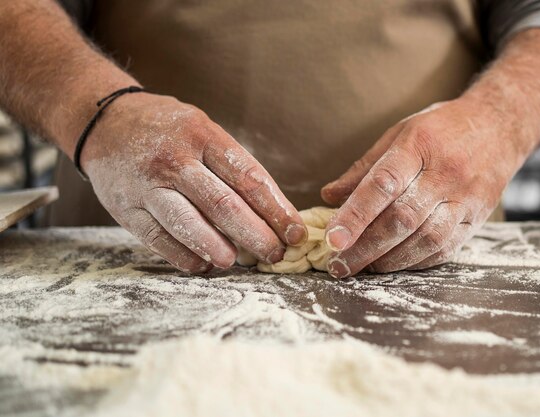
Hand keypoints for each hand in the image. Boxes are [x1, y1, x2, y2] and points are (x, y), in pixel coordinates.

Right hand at [81, 93, 306, 272]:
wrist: (105, 122)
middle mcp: (176, 160)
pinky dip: (184, 256)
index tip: (295, 233)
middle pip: (223, 205)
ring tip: (236, 262)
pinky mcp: (126, 209)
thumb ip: (230, 166)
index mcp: (203, 137)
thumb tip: (270, 213)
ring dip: (217, 249)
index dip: (276, 210)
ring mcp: (148, 185)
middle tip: (276, 254)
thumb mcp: (203, 130)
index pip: (248, 178)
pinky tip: (202, 265)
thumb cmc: (167, 130)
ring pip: (188, 224)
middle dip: (255, 235)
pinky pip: (158, 239)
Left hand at [321, 98, 523, 277]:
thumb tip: (329, 196)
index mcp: (418, 146)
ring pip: (425, 239)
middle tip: (339, 265)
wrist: (500, 127)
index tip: (332, 239)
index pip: (383, 185)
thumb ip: (364, 168)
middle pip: (402, 219)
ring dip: (389, 260)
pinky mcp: (476, 218)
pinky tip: (394, 264)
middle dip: (366, 248)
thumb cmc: (441, 130)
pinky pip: (445, 249)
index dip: (355, 214)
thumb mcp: (399, 134)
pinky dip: (415, 261)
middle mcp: (444, 174)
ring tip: (363, 267)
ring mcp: (464, 199)